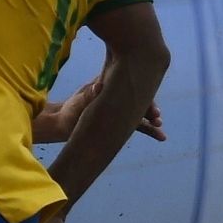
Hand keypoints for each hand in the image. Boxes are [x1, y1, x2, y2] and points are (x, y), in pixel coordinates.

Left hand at [34, 77, 164, 142]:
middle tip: (156, 117)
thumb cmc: (68, 112)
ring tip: (160, 127)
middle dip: (149, 107)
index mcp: (109, 86)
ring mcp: (120, 109)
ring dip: (151, 120)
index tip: (148, 101)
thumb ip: (89, 95)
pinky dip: (149, 130)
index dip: (141, 93)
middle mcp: (118, 96)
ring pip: (140, 113)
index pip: (130, 86)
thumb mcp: (78, 103)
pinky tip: (162, 136)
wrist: (61, 125)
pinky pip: (137, 125)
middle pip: (139, 99)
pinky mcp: (120, 122)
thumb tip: (98, 86)